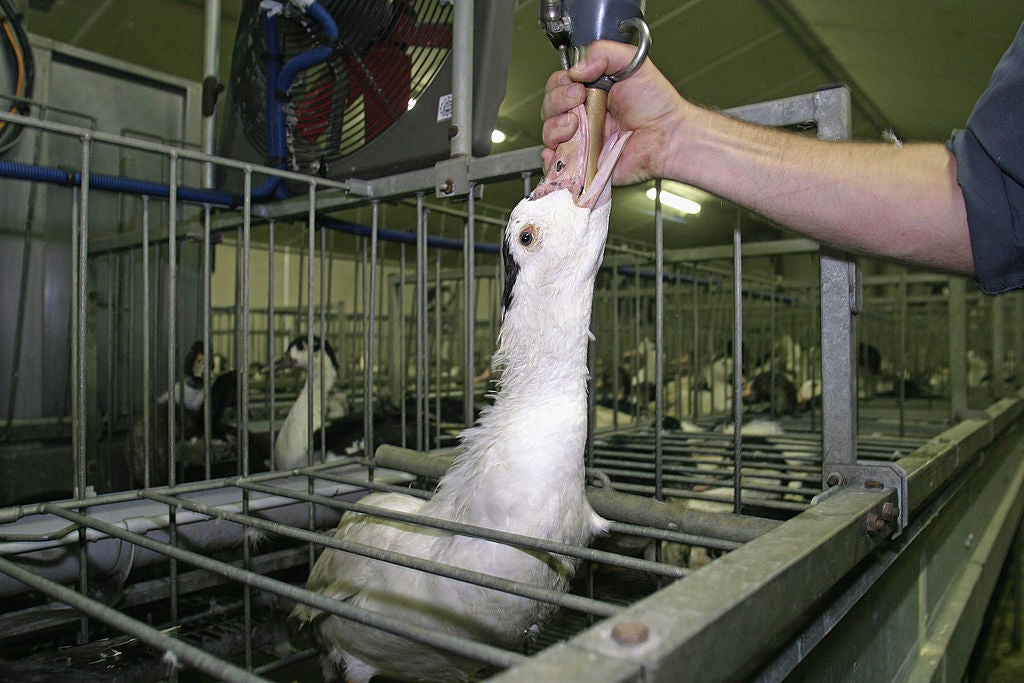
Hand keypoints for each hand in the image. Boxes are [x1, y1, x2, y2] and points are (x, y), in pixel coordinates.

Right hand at [541, 40, 686, 186]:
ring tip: (575, 125)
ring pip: (549, 134)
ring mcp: (582, 140)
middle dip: (557, 102)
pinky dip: (552, 158)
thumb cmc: (656, 104)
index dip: (560, 84)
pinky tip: (562, 150)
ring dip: (555, 127)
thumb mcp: (631, 62)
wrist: (668, 135)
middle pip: (549, 108)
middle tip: (579, 100)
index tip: (577, 85)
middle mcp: (583, 115)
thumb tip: (577, 68)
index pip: (558, 85)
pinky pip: (557, 163)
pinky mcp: (584, 162)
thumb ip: (603, 52)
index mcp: (590, 92)